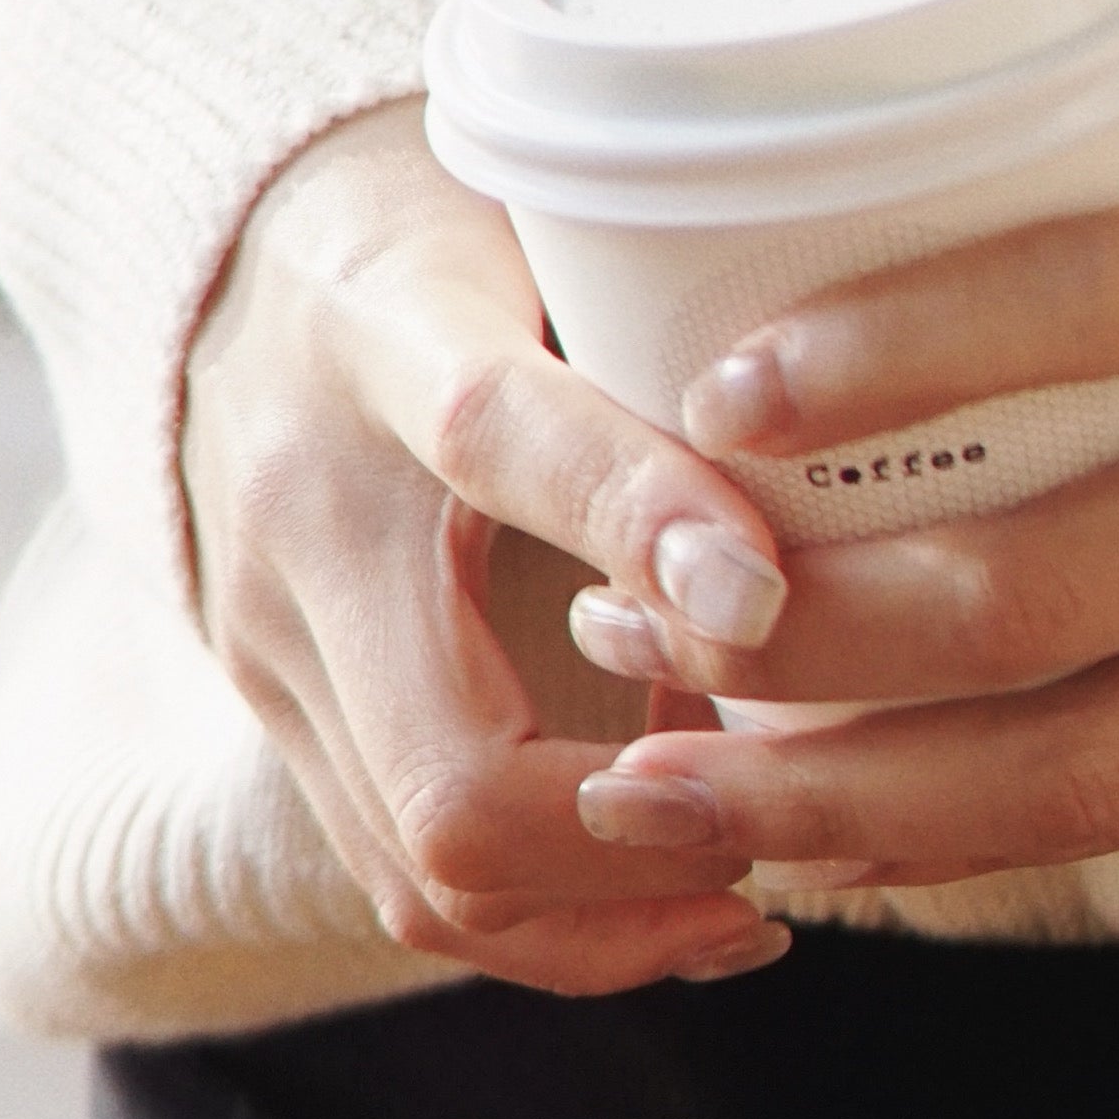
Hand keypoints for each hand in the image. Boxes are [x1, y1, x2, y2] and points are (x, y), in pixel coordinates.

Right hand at [181, 103, 806, 991]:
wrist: (243, 273)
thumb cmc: (466, 224)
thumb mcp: (558, 201)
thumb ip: (681, 281)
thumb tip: (875, 377)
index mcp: (383, 335)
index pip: (498, 435)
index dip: (639, 518)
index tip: (770, 596)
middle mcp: (305, 522)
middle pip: (451, 768)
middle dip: (647, 836)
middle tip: (800, 821)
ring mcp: (277, 653)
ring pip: (429, 872)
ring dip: (614, 910)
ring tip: (762, 888)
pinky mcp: (285, 728)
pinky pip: (407, 883)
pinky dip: (559, 916)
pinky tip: (689, 889)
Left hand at [560, 111, 1118, 884]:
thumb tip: (863, 216)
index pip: (1107, 290)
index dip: (906, 346)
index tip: (725, 384)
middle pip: (1060, 584)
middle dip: (813, 626)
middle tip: (635, 616)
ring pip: (1090, 754)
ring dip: (851, 789)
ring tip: (670, 780)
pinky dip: (983, 840)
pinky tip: (841, 833)